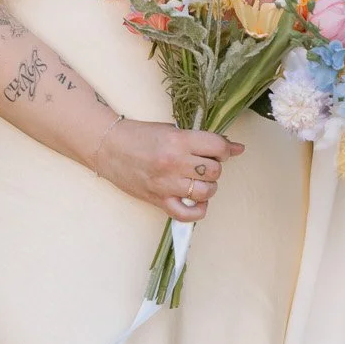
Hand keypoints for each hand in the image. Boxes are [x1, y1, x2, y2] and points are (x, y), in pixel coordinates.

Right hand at [94, 119, 244, 220]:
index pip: (217, 147)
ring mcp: (166, 184)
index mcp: (178, 141)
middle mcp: (174, 163)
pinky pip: (187, 214)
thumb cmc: (139, 135)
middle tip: (205, 163)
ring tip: (199, 180)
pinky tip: (196, 200)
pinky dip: (198, 210)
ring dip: (208, 186)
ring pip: (206, 191)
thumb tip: (237, 148)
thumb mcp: (171, 129)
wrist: (108, 147)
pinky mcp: (158, 200)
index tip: (220, 150)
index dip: (224, 149)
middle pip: (214, 171)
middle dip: (215, 167)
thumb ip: (201, 139)